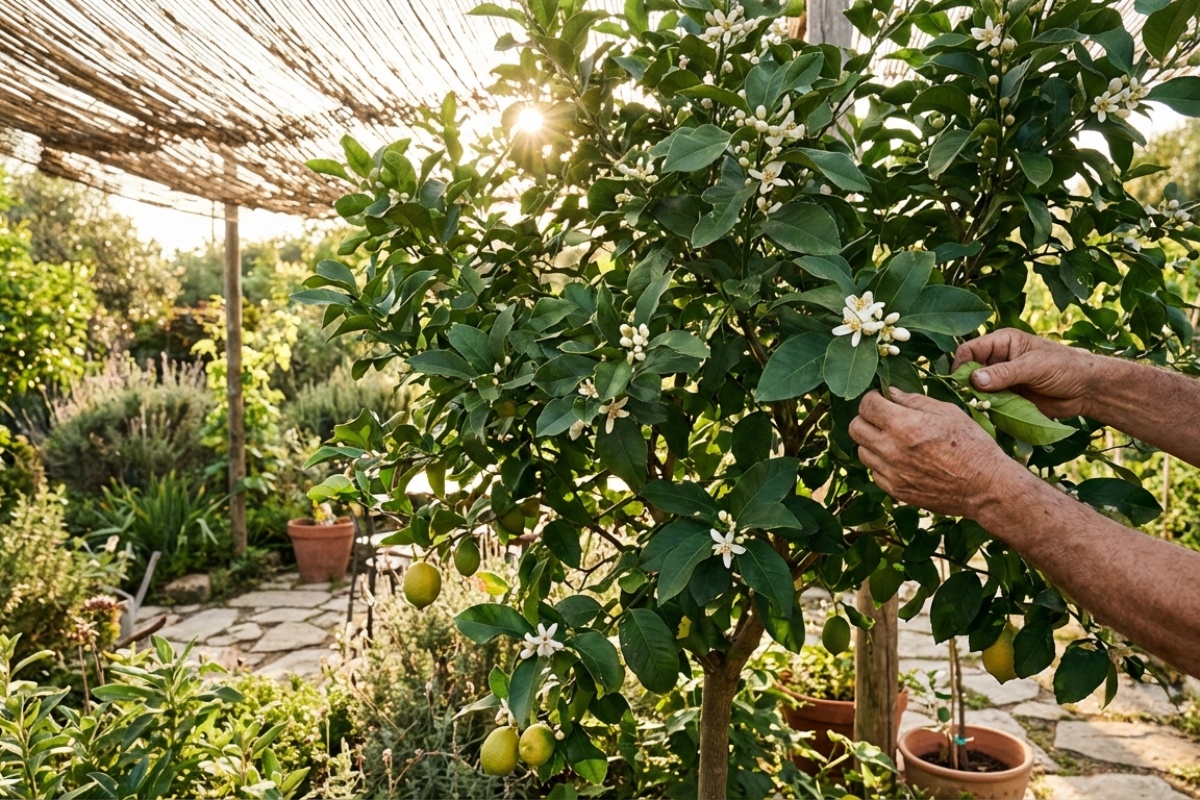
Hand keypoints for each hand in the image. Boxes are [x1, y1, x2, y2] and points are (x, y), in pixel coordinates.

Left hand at [850, 389, 1017, 518]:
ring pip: (861, 451)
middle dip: (866, 418)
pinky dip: (881, 463)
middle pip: (855, 428)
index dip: (872, 398)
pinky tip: (900, 459)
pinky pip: (874, 472)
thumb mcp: (947, 412)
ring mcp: (891, 473)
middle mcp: (891, 450)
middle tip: (882, 417)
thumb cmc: (971, 445)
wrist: (985, 487)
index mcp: (904, 426)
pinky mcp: (896, 491)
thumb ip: (913, 401)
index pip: (866, 406)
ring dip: (872, 442)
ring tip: (893, 439)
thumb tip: (889, 392)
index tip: (881, 399)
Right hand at [951, 328, 1096, 418]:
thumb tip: (973, 380)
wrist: (1087, 389)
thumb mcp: (1034, 366)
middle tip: (968, 399)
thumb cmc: (1065, 367)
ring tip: (978, 409)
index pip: (970, 350)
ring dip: (975, 399)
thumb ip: (1004, 373)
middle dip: (966, 385)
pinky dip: (985, 409)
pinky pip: (988, 403)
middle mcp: (998, 359)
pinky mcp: (1007, 397)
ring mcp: (1001, 380)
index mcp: (1002, 342)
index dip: (961, 365)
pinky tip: (986, 415)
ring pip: (976, 389)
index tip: (959, 383)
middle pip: (969, 371)